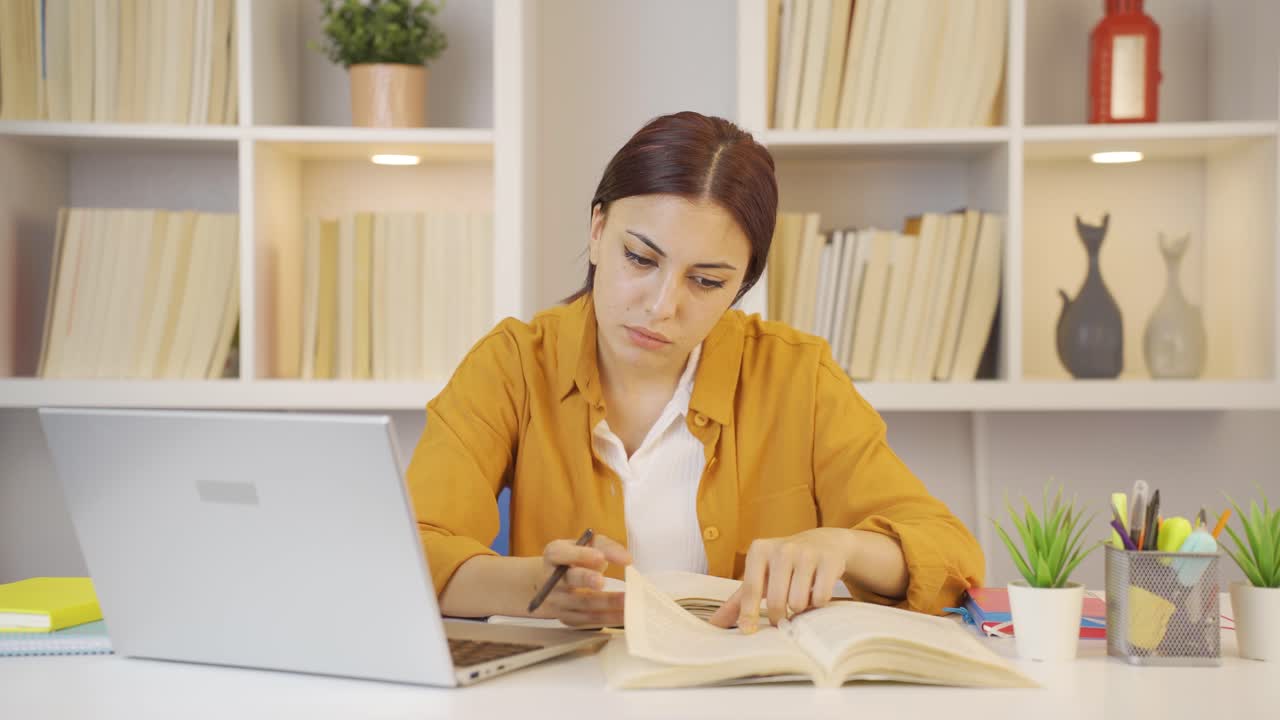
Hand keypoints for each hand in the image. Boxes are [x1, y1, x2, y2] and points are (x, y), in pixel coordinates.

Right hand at [529, 533, 631, 626]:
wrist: (556, 582)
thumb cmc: (577, 557)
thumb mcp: (588, 544)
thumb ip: (607, 547)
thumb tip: (626, 559)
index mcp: (554, 555)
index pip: (561, 553)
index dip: (580, 555)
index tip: (600, 557)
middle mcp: (552, 578)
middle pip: (568, 579)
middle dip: (586, 579)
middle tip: (602, 581)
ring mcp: (558, 601)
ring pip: (582, 603)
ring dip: (605, 603)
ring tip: (626, 600)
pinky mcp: (567, 617)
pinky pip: (589, 619)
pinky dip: (608, 618)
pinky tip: (624, 614)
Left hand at [708, 528, 852, 632]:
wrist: (823, 543)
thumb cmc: (784, 565)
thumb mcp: (760, 576)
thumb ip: (738, 600)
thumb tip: (713, 625)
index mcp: (759, 550)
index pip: (750, 589)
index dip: (749, 613)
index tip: (748, 631)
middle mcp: (782, 548)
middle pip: (777, 601)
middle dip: (780, 616)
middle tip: (783, 616)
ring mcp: (806, 553)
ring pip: (798, 602)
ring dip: (800, 608)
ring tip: (801, 597)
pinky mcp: (828, 560)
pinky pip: (820, 598)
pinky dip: (818, 602)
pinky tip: (816, 591)